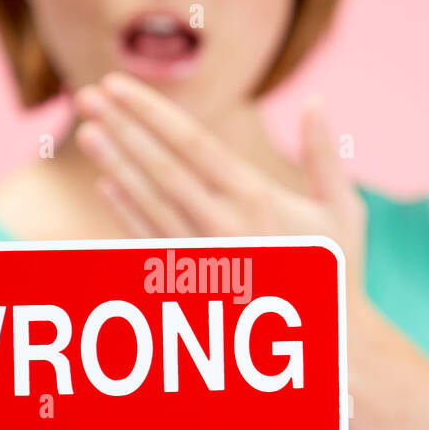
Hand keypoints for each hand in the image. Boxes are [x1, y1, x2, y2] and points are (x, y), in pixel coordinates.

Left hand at [72, 72, 368, 314]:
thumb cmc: (335, 273)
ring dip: (116, 165)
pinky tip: (108, 186)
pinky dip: (128, 213)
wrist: (325, 345)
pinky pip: (152, 242)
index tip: (117, 84)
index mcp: (256, 198)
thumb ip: (323, 155)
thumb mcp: (342, 211)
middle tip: (86, 96)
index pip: (190, 142)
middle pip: (160, 167)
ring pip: (149, 203)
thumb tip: (317, 101)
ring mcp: (203, 257)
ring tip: (88, 132)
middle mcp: (223, 225)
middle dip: (122, 128)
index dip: (149, 110)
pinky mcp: (193, 285)